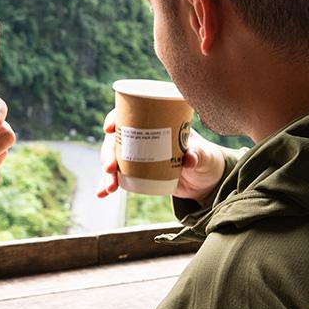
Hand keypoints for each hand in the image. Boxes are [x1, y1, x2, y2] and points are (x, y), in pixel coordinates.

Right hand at [97, 108, 225, 201]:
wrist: (206, 180)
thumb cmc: (206, 158)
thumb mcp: (204, 155)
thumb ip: (198, 155)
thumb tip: (189, 159)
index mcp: (156, 124)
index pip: (129, 115)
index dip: (115, 118)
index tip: (109, 128)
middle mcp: (143, 139)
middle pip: (117, 140)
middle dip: (108, 152)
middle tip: (110, 167)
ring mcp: (139, 157)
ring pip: (115, 160)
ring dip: (108, 172)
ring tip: (110, 187)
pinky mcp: (138, 175)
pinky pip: (120, 178)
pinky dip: (108, 185)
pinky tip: (102, 193)